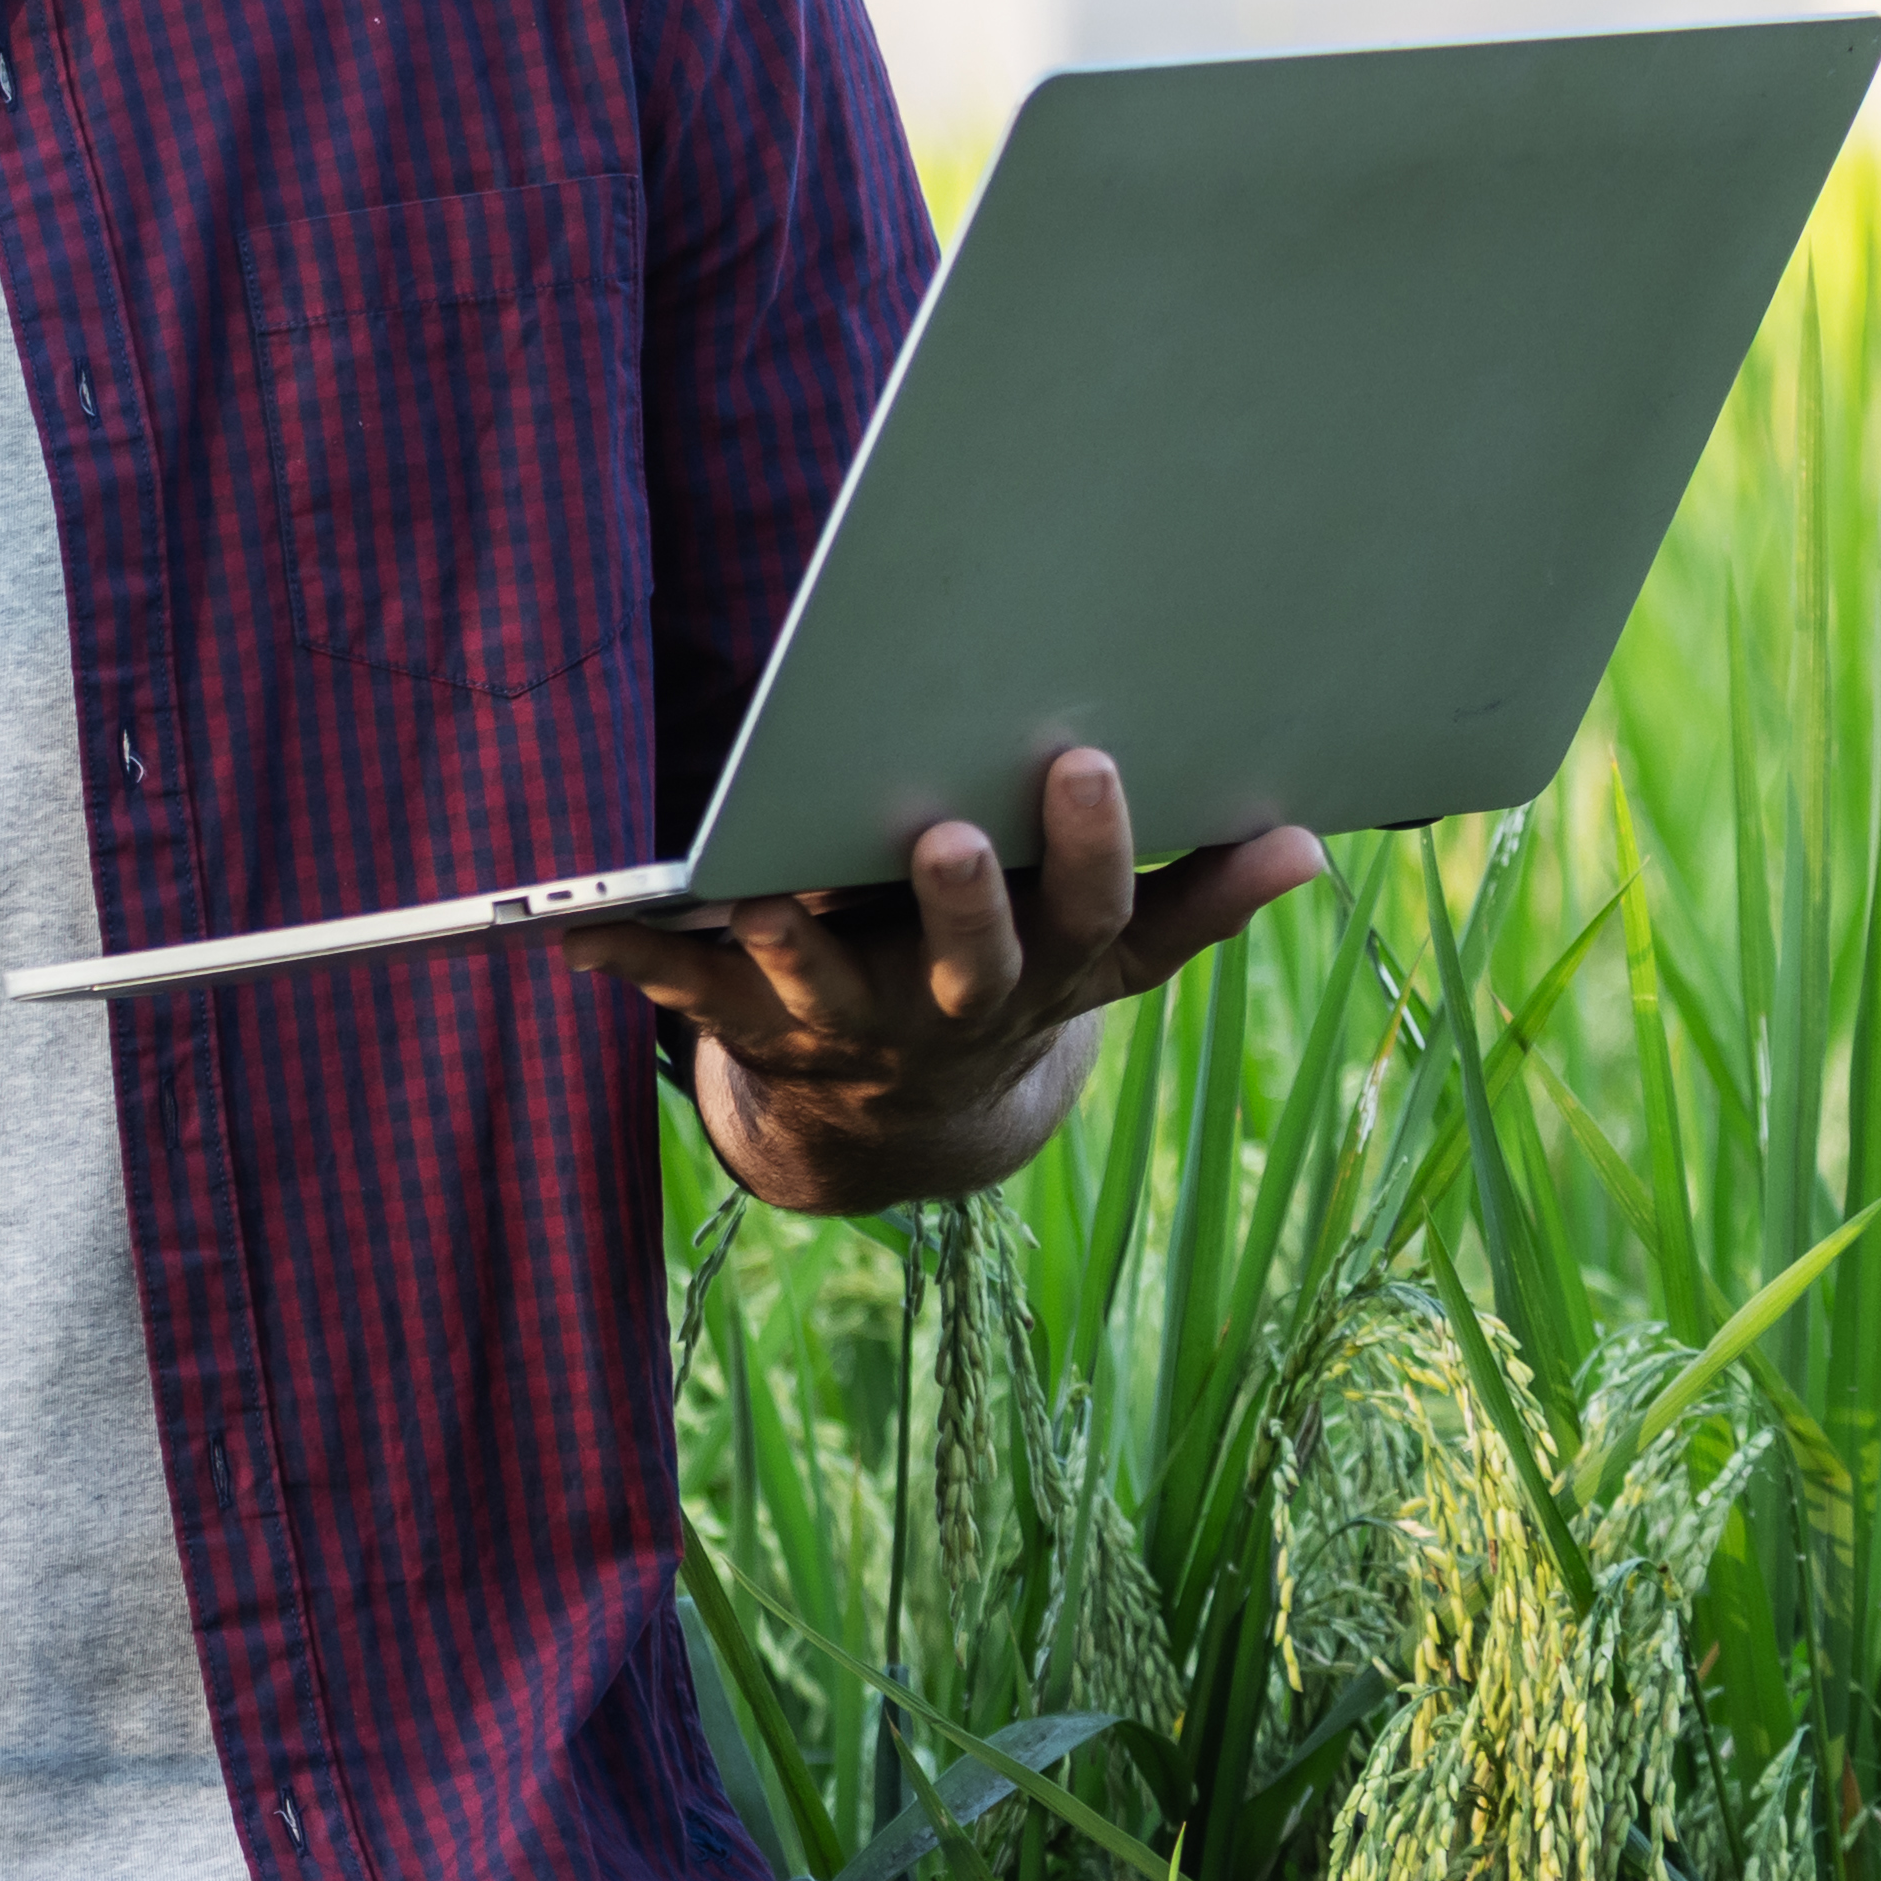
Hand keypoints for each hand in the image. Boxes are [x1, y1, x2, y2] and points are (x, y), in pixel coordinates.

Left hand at [540, 745, 1318, 1212]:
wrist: (907, 1118)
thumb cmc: (1016, 982)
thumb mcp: (1110, 958)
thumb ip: (1197, 902)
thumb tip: (1310, 844)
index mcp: (1038, 973)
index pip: (1086, 912)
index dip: (1088, 847)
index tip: (1084, 761)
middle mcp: (946, 1008)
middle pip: (961, 958)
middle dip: (957, 901)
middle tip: (945, 833)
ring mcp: (846, 1022)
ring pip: (815, 982)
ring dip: (781, 936)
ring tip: (750, 882)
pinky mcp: (752, 1026)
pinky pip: (684, 993)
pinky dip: (628, 958)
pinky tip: (569, 928)